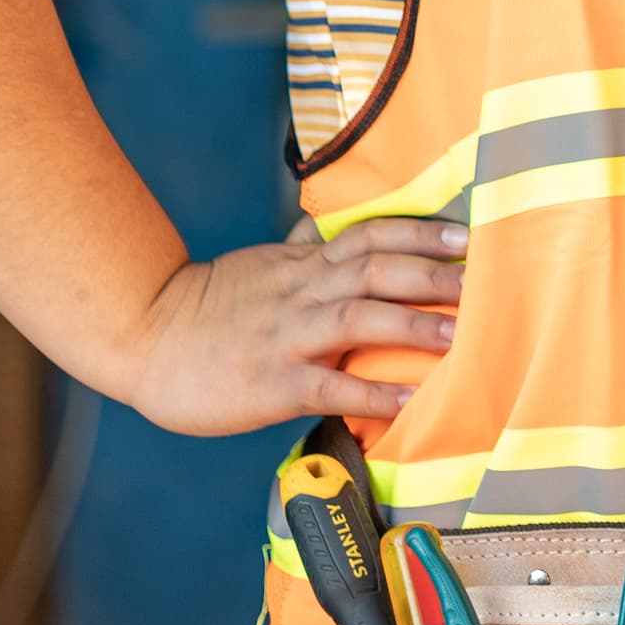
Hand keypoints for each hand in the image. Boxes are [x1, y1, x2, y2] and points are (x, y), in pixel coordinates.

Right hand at [116, 217, 465, 436]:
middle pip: (375, 270)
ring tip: (460, 334)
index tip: (465, 231)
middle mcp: (301, 293)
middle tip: (483, 279)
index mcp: (302, 266)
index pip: (370, 235)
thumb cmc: (207, 306)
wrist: (142, 337)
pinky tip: (408, 401)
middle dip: (432, 273)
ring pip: (357, 319)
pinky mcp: (272, 383)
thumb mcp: (260, 265)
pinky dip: (371, 391)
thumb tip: (327, 224)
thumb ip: (301, 248)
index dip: (420, 231)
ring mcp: (287, 337)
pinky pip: (329, 385)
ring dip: (412, 325)